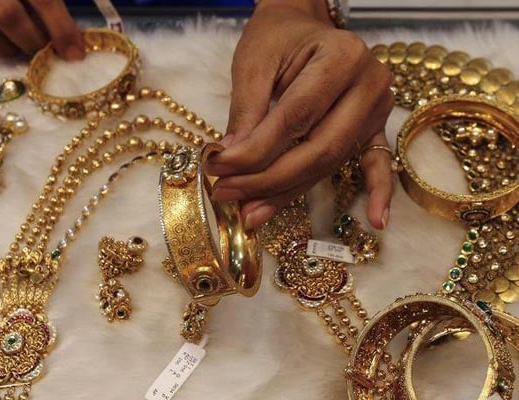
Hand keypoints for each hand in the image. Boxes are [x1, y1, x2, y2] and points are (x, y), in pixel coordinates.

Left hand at [206, 0, 393, 229]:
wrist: (303, 26)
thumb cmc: (277, 38)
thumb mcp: (254, 62)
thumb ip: (246, 110)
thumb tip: (232, 159)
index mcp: (342, 56)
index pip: (296, 117)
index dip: (256, 151)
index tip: (219, 169)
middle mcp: (369, 83)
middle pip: (319, 148)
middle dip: (269, 179)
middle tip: (227, 194)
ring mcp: (377, 108)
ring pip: (332, 163)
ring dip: (290, 192)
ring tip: (251, 213)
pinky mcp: (375, 127)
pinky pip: (377, 163)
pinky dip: (377, 193)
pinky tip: (376, 221)